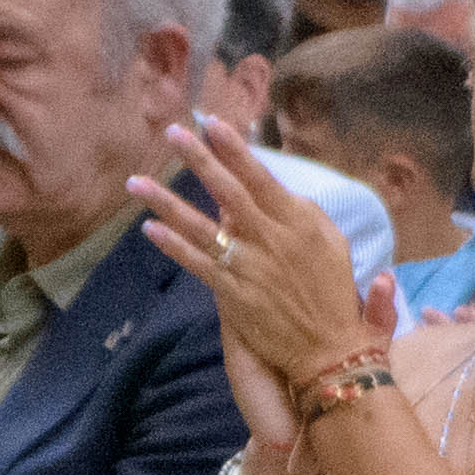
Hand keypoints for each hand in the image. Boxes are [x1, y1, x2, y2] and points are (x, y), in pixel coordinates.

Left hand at [134, 116, 380, 401]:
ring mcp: (247, 266)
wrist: (330, 351)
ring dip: (166, 201)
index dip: (235, 150)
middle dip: (199, 159)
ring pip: (201, 226)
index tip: (213, 123)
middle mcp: (271, 239)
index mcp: (300, 224)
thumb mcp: (337, 247)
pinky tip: (149, 228)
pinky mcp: (231, 293)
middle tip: (173, 133)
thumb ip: (312, 217)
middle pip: (228, 192)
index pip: (261, 178)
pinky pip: (196, 264)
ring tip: (137, 180)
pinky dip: (172, 246)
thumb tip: (286, 195)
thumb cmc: (336, 296)